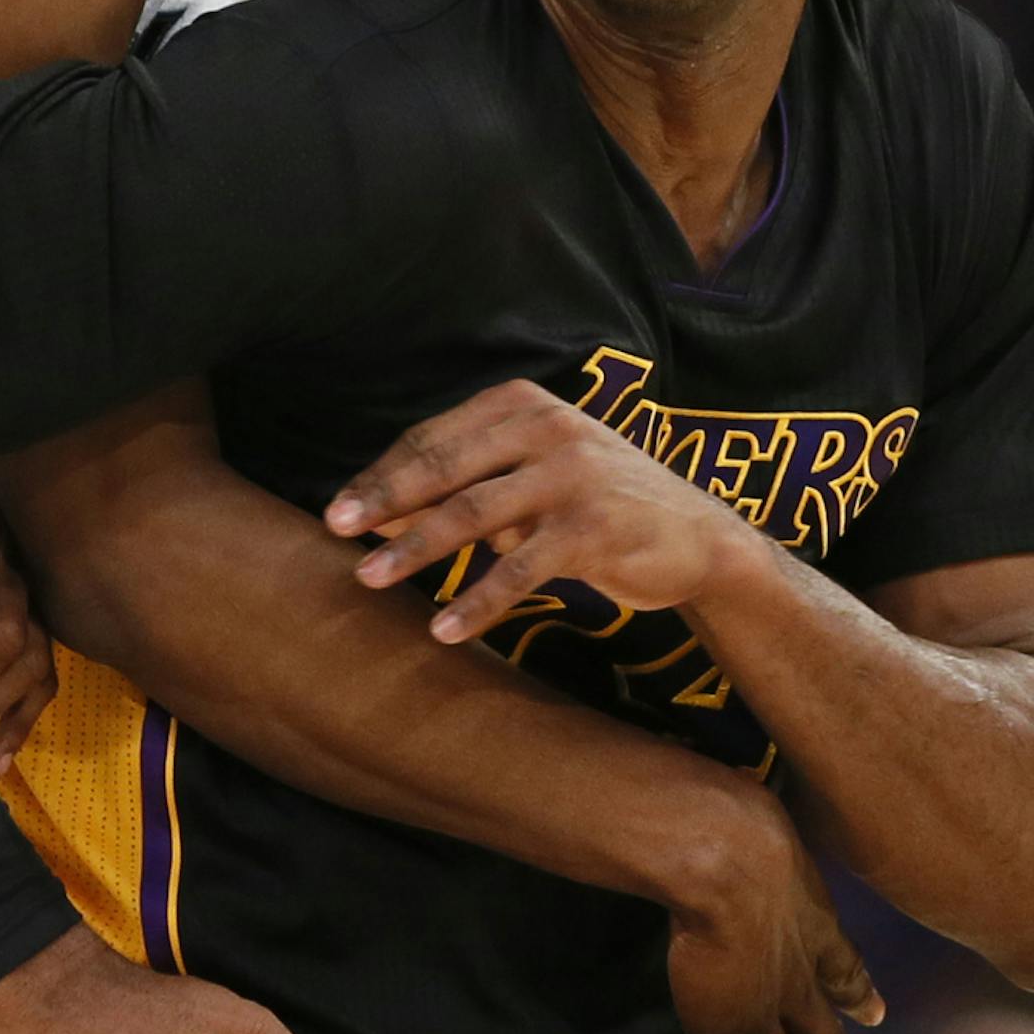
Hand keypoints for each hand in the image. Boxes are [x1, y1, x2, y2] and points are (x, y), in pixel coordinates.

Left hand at [326, 379, 745, 639]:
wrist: (698, 537)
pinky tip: (444, 628)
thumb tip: (377, 519)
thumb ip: (465, 489)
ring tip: (369, 579)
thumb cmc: (597, 504)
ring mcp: (572, 474)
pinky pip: (521, 567)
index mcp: (522, 405)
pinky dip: (478, 600)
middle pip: (444, 467)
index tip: (339, 510)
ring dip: (416, 549)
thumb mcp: (530, 480)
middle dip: (383, 501)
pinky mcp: (594, 526)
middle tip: (335, 530)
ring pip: (474, 512)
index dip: (382, 475)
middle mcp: (546, 428)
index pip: (433, 439)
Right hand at [665, 783, 884, 1033]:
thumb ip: (768, 832)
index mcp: (813, 925)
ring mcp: (761, 1009)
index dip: (854, 992)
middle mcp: (796, 976)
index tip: (872, 1013)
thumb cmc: (745, 826)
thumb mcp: (775, 826)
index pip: (841, 969)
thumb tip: (749, 793)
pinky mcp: (722, 1028)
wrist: (727, 859)